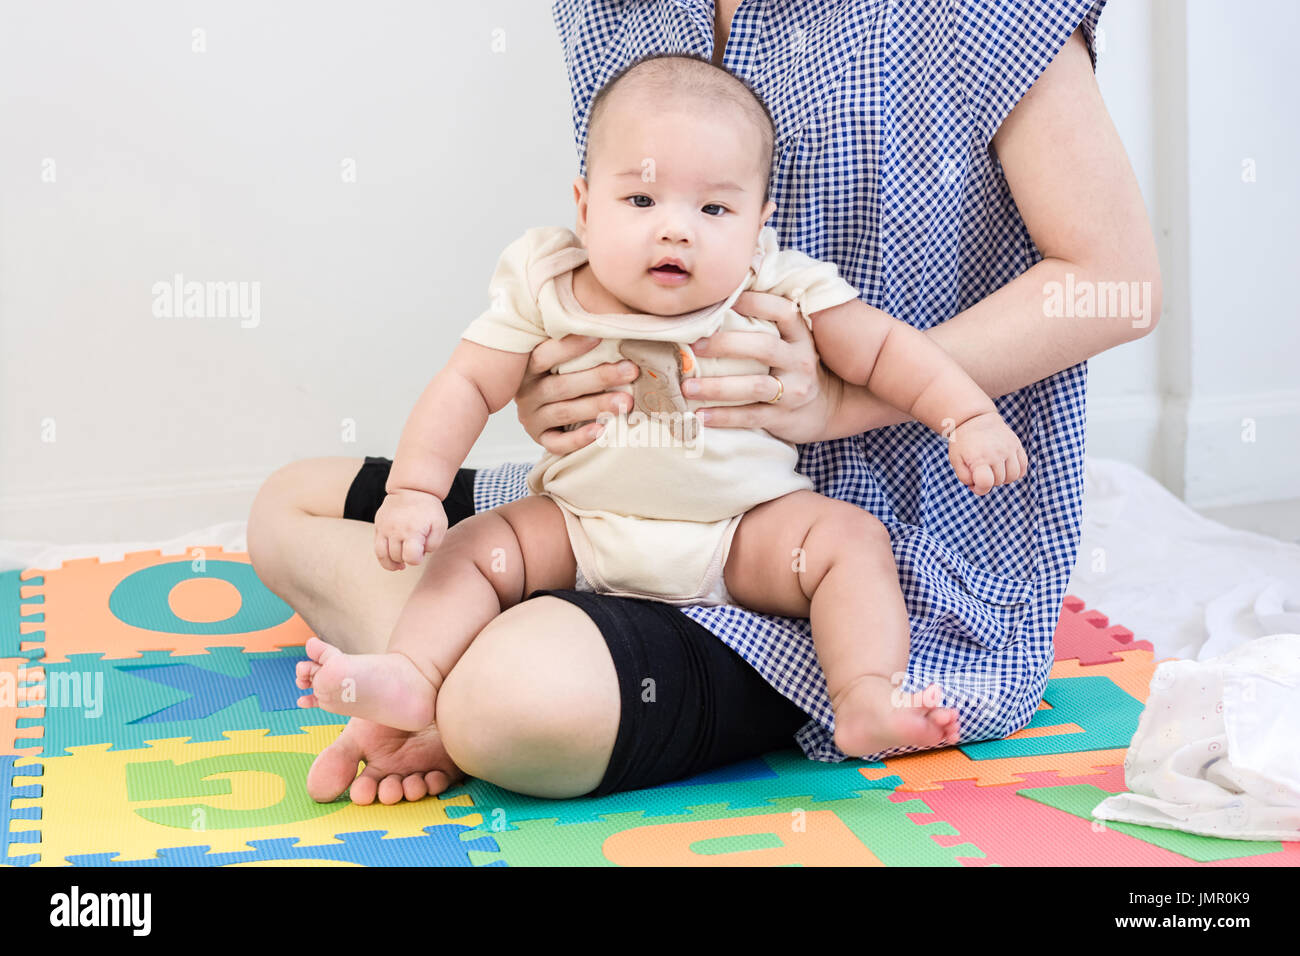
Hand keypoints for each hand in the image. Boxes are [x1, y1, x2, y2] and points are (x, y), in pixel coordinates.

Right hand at [373, 488, 447, 570]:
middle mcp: (396, 531)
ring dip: (392, 563)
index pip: (410, 558)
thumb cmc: (428, 509)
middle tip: (413, 553)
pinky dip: (383, 557)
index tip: (420, 554)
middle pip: (397, 557)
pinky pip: (376, 547)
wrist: (412, 489)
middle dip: (406, 559)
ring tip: (400, 565)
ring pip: (383, 555)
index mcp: (412, 531)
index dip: (416, 560)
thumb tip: (421, 553)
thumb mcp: (440, 525)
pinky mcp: (378, 526)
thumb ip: (434, 544)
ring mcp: (384, 528)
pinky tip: (392, 558)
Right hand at [515, 334, 638, 454]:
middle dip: (599, 378)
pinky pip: (557, 443)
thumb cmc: (560, 374)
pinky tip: (601, 431)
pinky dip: (579, 438)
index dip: (570, 347)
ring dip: (596, 406)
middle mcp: (526, 392)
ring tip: (626, 402)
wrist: (544, 410)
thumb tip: (613, 321)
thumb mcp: (560, 358)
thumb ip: (578, 343)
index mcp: (528, 367)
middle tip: (630, 371)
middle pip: (561, 386)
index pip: (544, 355)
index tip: (600, 337)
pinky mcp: (540, 438)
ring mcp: (531, 417)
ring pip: (564, 412)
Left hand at [681, 291, 831, 443]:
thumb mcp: (791, 343)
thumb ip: (767, 324)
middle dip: (726, 344)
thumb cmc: (794, 369)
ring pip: (755, 386)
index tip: (724, 301)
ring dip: (718, 387)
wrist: (826, 410)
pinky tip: (700, 416)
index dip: (755, 302)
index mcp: (800, 337)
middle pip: (764, 347)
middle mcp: (799, 361)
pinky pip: (751, 416)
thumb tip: (726, 294)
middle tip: (693, 346)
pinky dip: (724, 417)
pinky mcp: (783, 418)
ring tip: (688, 387)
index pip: (783, 312)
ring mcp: (793, 391)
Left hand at [945, 411, 1028, 495]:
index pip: (986, 483)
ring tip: (993, 469)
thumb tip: (978, 486)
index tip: (974, 483)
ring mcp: (1009, 448)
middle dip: (989, 481)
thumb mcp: (955, 459)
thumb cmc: (963, 442)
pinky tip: (1004, 467)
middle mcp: (996, 453)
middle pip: (999, 481)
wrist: (974, 419)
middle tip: (981, 471)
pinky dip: (1015, 471)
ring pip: (1013, 476)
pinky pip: (1023, 467)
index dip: (980, 489)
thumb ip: (964, 477)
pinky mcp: (1017, 445)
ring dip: (1003, 478)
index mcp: (979, 457)